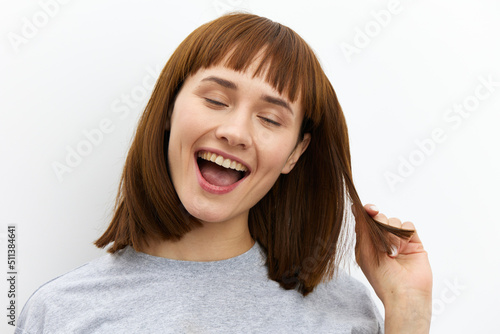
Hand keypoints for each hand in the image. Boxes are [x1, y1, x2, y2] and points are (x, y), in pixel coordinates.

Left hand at [353, 204, 432, 332]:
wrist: (404, 293)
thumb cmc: (381, 276)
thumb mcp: (365, 250)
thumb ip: (362, 228)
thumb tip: (355, 207)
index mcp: (367, 243)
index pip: (366, 221)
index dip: (368, 212)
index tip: (370, 209)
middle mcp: (383, 241)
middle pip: (381, 217)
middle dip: (381, 224)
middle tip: (382, 241)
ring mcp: (399, 242)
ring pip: (395, 220)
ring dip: (392, 233)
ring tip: (392, 252)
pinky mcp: (414, 243)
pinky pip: (409, 226)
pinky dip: (405, 233)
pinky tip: (402, 248)